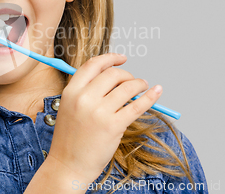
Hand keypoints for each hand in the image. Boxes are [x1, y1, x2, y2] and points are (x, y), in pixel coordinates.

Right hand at [47, 53, 162, 184]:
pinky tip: (156, 91)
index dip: (110, 58)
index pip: (93, 65)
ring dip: (139, 84)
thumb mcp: (69, 108)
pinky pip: (137, 105)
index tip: (122, 58)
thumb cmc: (70, 138)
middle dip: (127, 75)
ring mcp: (99, 112)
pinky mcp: (113, 126)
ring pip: (127, 87)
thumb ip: (86, 91)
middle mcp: (84, 98)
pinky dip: (150, 97)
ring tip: (143, 87)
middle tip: (133, 81)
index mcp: (71, 91)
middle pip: (112, 74)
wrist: (67, 164)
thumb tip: (113, 77)